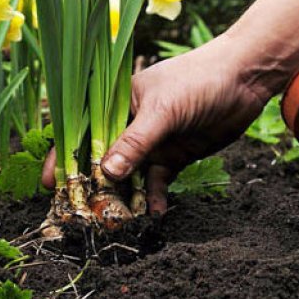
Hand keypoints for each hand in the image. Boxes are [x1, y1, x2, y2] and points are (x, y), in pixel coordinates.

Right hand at [42, 34, 271, 213]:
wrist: (246, 78)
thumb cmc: (197, 80)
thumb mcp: (163, 110)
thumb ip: (135, 142)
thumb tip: (106, 173)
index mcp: (116, 103)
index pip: (82, 131)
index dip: (64, 157)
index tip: (52, 184)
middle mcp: (129, 124)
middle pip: (103, 159)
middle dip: (94, 185)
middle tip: (85, 212)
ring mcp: (151, 142)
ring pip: (129, 176)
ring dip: (124, 197)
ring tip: (119, 220)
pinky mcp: (173, 157)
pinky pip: (156, 183)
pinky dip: (153, 198)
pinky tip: (154, 213)